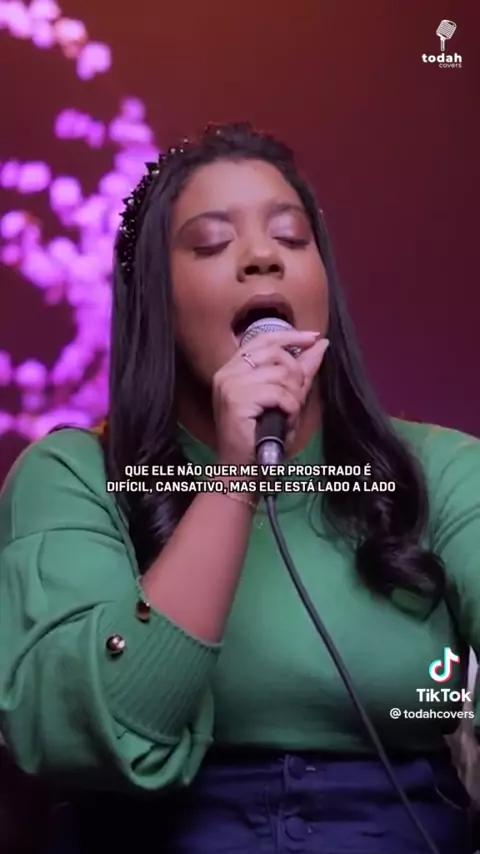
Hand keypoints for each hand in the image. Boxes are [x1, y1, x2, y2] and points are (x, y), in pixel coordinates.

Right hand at [212, 330, 328, 465]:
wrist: (244, 467)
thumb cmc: (262, 436)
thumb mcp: (285, 398)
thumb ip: (300, 371)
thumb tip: (320, 344)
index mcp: (233, 368)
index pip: (263, 339)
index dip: (291, 336)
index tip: (314, 337)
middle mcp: (227, 372)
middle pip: (276, 354)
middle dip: (295, 376)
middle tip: (294, 400)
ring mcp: (230, 385)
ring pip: (280, 374)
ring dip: (293, 398)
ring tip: (286, 415)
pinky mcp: (236, 399)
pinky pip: (278, 393)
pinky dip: (289, 408)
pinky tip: (284, 420)